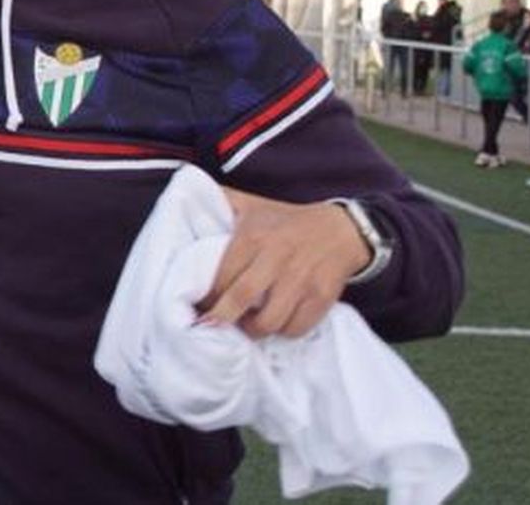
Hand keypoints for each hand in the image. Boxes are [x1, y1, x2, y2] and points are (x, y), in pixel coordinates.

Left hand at [197, 188, 370, 338]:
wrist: (342, 229)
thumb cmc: (286, 220)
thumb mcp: (251, 204)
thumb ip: (220, 202)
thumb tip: (187, 196)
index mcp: (253, 237)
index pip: (220, 275)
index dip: (206, 296)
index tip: (198, 305)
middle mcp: (276, 258)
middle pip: (239, 299)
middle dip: (221, 320)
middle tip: (212, 328)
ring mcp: (301, 280)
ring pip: (269, 321)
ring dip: (252, 331)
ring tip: (246, 326)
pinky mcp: (322, 297)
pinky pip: (296, 328)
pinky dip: (282, 332)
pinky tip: (275, 324)